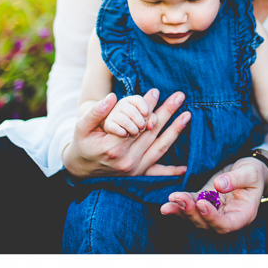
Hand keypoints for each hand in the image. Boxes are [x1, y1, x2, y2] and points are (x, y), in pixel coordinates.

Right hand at [62, 90, 190, 178]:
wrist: (80, 169)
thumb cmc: (82, 144)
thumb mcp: (82, 127)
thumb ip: (96, 112)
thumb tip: (111, 97)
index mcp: (113, 146)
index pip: (136, 122)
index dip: (148, 106)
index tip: (156, 91)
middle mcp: (127, 159)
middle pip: (151, 132)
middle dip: (166, 112)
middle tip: (180, 96)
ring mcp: (134, 169)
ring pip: (159, 147)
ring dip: (175, 131)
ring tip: (187, 115)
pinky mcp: (137, 175)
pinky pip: (157, 172)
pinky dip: (172, 171)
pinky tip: (186, 167)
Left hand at [160, 157, 267, 232]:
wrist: (247, 171)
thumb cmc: (253, 173)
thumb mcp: (250, 172)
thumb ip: (237, 179)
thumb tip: (219, 185)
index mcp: (243, 215)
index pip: (227, 224)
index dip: (213, 218)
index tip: (202, 203)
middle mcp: (227, 218)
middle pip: (207, 224)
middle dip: (191, 212)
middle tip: (179, 199)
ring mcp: (213, 212)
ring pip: (195, 217)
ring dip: (181, 210)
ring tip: (170, 200)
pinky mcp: (203, 203)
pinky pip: (190, 206)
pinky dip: (179, 204)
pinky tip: (169, 200)